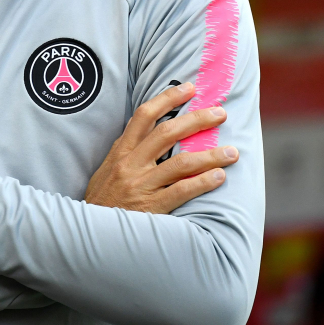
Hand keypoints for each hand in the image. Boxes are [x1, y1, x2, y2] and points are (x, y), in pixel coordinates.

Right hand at [84, 83, 237, 213]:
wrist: (91, 235)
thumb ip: (124, 152)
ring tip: (232, 152)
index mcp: (121, 152)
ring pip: (180, 162)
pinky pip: (181, 191)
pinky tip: (220, 177)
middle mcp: (131, 164)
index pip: (144, 115)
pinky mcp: (152, 208)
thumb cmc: (102, 202)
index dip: (167, 99)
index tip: (189, 88)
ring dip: (210, 155)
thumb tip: (143, 131)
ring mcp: (142, 186)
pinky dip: (203, 182)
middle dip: (197, 119)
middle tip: (220, 113)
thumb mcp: (106, 171)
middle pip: (167, 133)